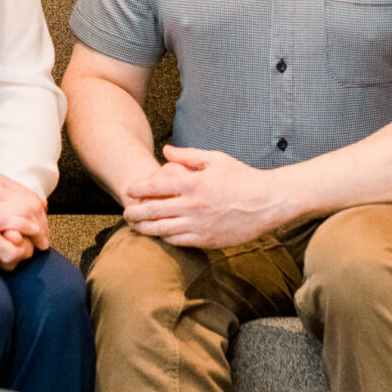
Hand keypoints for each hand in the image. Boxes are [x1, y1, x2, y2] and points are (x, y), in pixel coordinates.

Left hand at [120, 146, 290, 249]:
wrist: (267, 202)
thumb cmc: (242, 177)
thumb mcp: (215, 159)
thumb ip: (187, 155)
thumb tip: (165, 151)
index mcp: (194, 183)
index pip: (155, 187)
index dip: (138, 190)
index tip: (128, 191)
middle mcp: (193, 205)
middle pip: (153, 211)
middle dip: (135, 213)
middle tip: (124, 213)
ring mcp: (199, 224)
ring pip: (162, 230)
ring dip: (145, 229)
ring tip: (135, 226)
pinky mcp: (207, 239)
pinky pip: (179, 241)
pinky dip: (165, 238)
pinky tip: (159, 235)